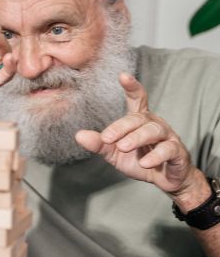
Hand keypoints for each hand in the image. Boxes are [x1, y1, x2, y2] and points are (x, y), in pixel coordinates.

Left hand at [75, 73, 209, 208]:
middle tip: (107, 138)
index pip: (138, 99)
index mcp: (140, 121)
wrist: (164, 181)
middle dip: (121, 127)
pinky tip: (144, 162)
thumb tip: (78, 135)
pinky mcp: (178, 153)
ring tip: (122, 147)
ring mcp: (168, 137)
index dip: (132, 87)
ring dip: (137, 138)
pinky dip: (156, 156)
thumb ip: (99, 144)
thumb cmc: (140, 161)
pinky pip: (168, 150)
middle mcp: (155, 124)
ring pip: (154, 131)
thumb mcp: (115, 154)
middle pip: (139, 118)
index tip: (123, 76)